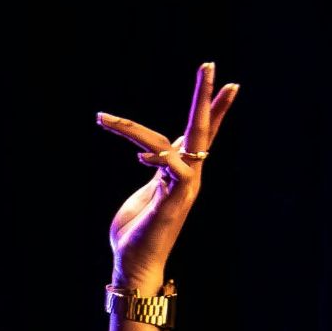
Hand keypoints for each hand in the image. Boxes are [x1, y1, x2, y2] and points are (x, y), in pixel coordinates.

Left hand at [96, 62, 238, 283]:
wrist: (134, 264)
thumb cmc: (135, 232)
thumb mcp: (145, 192)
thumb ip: (154, 171)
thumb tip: (152, 153)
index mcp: (179, 173)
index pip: (201, 135)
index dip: (213, 109)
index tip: (226, 82)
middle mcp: (188, 177)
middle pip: (202, 130)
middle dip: (206, 98)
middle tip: (210, 65)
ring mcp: (183, 189)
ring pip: (177, 144)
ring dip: (138, 129)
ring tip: (105, 120)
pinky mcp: (173, 201)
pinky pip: (173, 169)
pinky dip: (156, 157)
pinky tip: (139, 156)